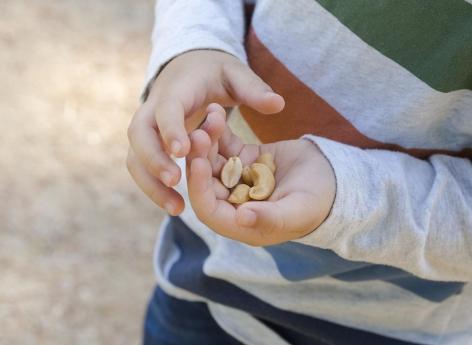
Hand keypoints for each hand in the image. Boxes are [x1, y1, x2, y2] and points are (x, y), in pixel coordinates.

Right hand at [126, 50, 284, 214]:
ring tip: (176, 208)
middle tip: (176, 182)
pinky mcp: (149, 144)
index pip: (166, 108)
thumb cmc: (215, 73)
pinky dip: (153, 187)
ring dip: (151, 184)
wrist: (188, 68)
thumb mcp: (235, 74)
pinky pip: (142, 167)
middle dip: (154, 160)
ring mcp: (147, 128)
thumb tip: (278, 104)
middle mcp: (153, 108)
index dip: (172, 129)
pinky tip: (175, 206)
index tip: (183, 151)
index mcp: (176, 90)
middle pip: (139, 136)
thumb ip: (254, 89)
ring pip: (135, 157)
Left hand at [186, 104, 335, 245]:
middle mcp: (234, 202)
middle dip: (200, 159)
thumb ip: (270, 218)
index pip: (209, 209)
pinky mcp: (244, 159)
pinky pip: (226, 145)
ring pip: (214, 161)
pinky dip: (220, 131)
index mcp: (242, 223)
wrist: (334, 178)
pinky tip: (216, 111)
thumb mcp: (297, 212)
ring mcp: (238, 179)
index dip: (199, 188)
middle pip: (207, 182)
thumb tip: (241, 218)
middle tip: (197, 134)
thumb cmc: (319, 203)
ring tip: (210, 117)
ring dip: (208, 141)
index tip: (196, 164)